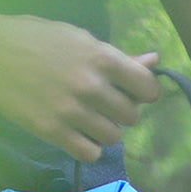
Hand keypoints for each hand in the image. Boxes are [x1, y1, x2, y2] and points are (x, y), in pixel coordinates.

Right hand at [0, 15, 159, 161]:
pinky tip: (77, 133)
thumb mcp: (77, 38)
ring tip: (86, 116)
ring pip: (114, 137)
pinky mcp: (53, 132)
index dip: (144, 92)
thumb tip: (155, 62)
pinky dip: (88, 147)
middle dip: (120, 110)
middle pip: (131, 116)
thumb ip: (118, 56)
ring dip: (104, 129)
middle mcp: (90, 85)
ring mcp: (72, 111)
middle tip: (101, 102)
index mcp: (99, 56)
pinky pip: (91, 153)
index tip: (133, 92)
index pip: (147, 87)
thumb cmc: (35, 41)